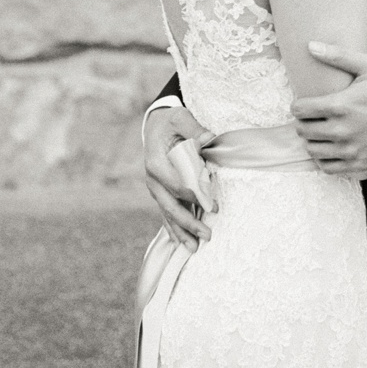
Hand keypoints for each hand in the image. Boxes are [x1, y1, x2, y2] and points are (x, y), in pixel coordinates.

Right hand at [143, 105, 215, 251]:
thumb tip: (210, 139)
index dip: (195, 196)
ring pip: (167, 213)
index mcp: (156, 162)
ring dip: (181, 231)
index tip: (214, 206)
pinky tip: (181, 243)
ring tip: (194, 249)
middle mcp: (152, 178)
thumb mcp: (181, 118)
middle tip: (208, 236)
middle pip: (170, 205)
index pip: (176, 184)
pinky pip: (166, 213)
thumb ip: (194, 129)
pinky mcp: (160, 193)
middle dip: (188, 222)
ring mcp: (155, 188)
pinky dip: (173, 228)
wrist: (156, 125)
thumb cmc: (170, 122)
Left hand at [291, 43, 366, 175]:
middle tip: (312, 117)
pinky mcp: (361, 164)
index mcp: (341, 105)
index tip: (305, 103)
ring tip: (321, 132)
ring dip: (312, 141)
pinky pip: (329, 168)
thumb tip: (310, 45)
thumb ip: (338, 56)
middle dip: (304, 122)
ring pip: (313, 151)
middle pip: (303, 131)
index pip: (300, 110)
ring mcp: (352, 151)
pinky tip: (331, 149)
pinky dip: (325, 160)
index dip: (299, 105)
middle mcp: (343, 131)